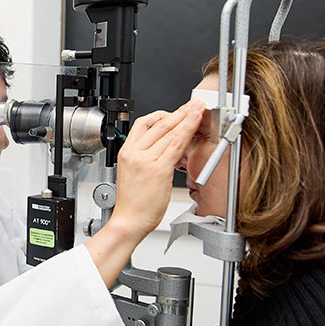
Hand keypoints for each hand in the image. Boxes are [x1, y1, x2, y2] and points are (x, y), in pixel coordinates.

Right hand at [111, 99, 203, 241]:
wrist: (129, 221)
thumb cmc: (133, 203)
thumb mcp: (134, 172)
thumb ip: (147, 157)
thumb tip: (166, 146)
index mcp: (126, 152)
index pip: (144, 124)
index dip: (164, 114)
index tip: (177, 111)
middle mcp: (134, 153)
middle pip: (158, 124)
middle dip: (179, 112)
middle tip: (193, 104)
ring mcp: (145, 160)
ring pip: (169, 131)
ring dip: (186, 117)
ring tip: (198, 108)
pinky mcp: (158, 169)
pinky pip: (176, 144)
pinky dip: (187, 130)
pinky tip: (195, 122)